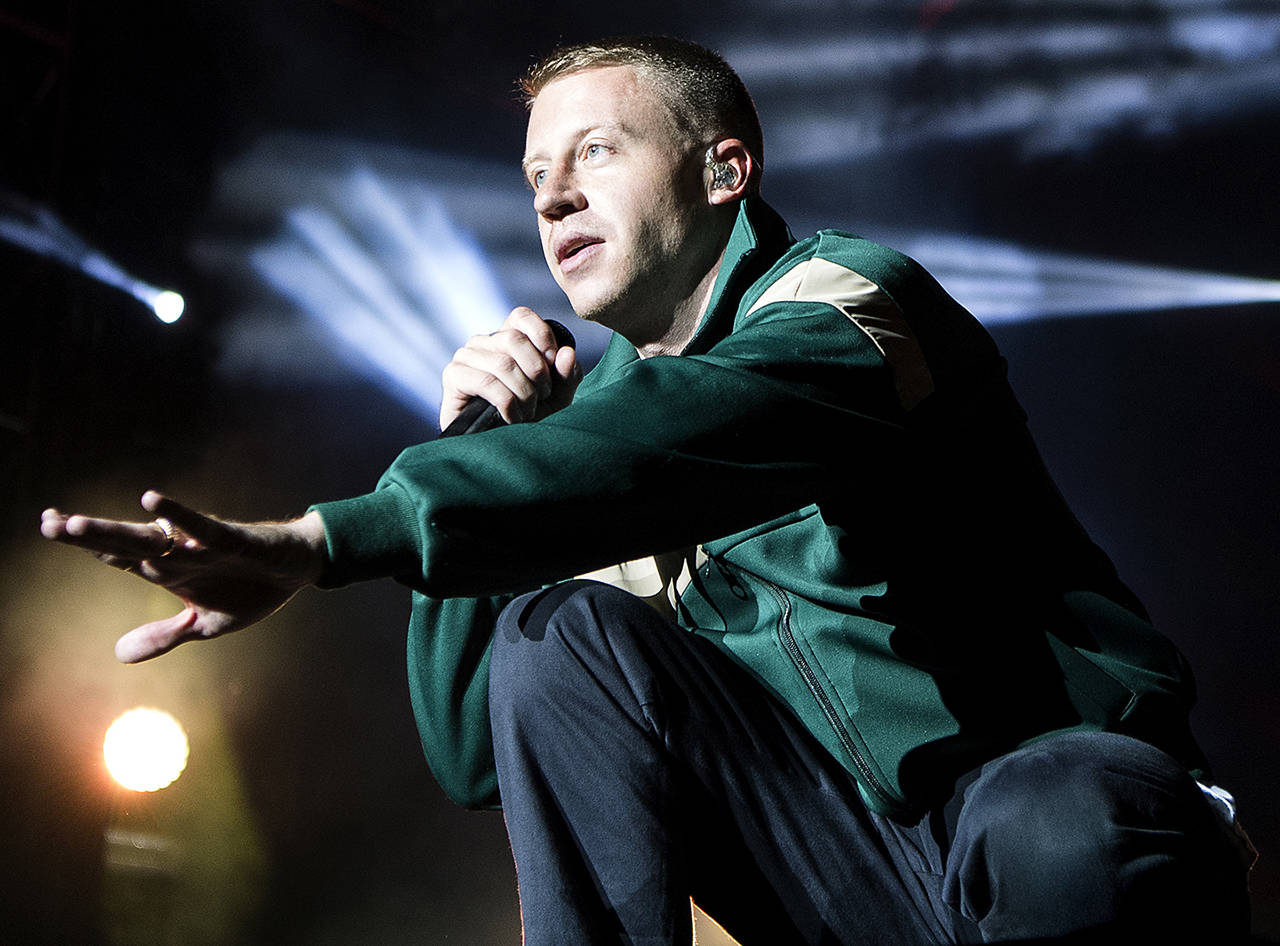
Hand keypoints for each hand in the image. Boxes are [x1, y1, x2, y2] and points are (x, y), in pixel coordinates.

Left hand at [40, 490, 327, 662]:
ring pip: (150, 537)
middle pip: (123, 544)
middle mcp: (178, 553)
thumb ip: (163, 636)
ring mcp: (201, 545)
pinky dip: (177, 514)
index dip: (85, 542)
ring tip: (75, 524)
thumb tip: (116, 655)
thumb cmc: (251, 589)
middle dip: (86, 535)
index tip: (48, 523)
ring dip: (113, 531)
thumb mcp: (205, 624)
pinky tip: (151, 501)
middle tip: (48, 523)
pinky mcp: (231, 538)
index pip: (118, 554)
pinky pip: (199, 526)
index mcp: (169, 570)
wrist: (298, 568)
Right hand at [440, 306, 580, 430]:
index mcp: (507, 339)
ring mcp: (465, 357)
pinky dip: (506, 402)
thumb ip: (567, 375)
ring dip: (523, 392)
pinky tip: (512, 418)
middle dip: (536, 372)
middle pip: (514, 340)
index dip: (541, 334)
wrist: (500, 448)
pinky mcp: (453, 376)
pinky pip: (485, 381)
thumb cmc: (528, 418)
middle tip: (542, 397)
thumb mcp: (557, 397)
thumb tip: (567, 353)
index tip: (554, 360)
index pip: (521, 316)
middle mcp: (484, 343)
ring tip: (527, 412)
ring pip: (502, 363)